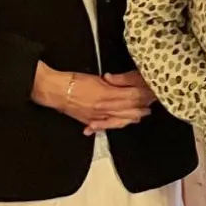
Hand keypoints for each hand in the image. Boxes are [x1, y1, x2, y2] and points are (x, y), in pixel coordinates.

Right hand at [32, 63, 152, 130]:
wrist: (55, 90)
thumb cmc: (74, 81)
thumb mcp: (98, 79)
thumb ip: (113, 84)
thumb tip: (124, 86)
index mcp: (107, 95)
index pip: (132, 97)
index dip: (143, 96)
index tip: (150, 93)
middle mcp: (104, 108)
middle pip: (129, 111)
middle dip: (141, 108)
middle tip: (149, 106)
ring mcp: (97, 117)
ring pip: (120, 120)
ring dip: (131, 118)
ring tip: (139, 116)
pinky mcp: (89, 121)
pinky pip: (106, 126)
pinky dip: (115, 125)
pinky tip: (121, 124)